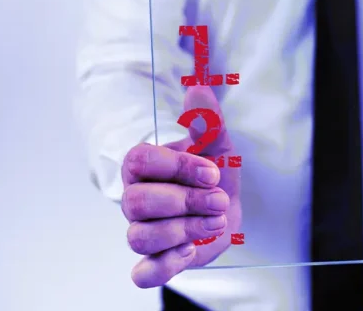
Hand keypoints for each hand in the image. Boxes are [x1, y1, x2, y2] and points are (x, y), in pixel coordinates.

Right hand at [120, 86, 241, 287]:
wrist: (226, 207)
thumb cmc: (213, 171)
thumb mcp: (217, 143)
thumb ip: (206, 118)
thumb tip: (198, 88)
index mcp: (143, 166)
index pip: (140, 160)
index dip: (178, 166)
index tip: (213, 171)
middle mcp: (135, 199)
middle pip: (136, 202)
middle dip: (185, 201)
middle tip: (218, 199)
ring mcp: (142, 231)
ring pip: (140, 236)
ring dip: (184, 229)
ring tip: (214, 221)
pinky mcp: (155, 261)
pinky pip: (143, 273)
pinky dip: (163, 267)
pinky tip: (189, 250)